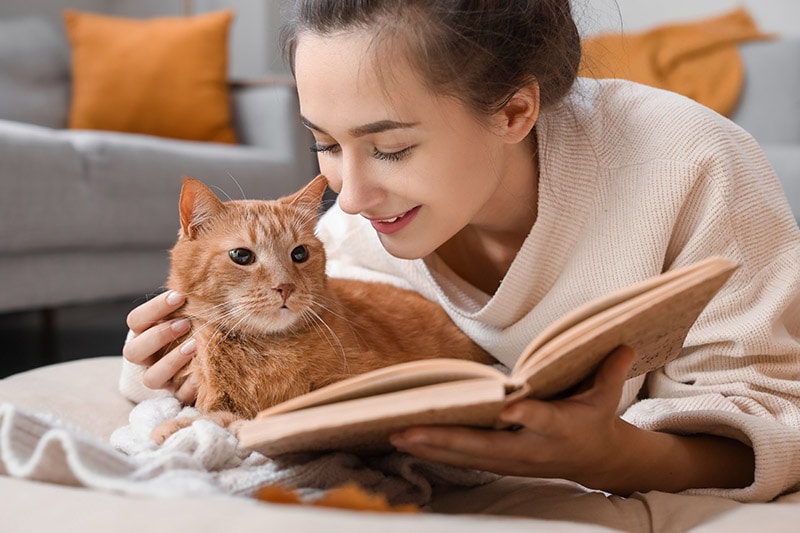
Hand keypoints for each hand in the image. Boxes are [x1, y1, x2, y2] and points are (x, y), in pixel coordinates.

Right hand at [122, 290, 197, 403]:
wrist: (199, 360)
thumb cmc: (191, 328)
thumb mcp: (184, 314)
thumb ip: (185, 304)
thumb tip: (199, 282)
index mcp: (142, 334)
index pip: (135, 321)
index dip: (154, 309)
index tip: (179, 296)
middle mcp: (145, 359)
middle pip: (133, 351)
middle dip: (159, 336)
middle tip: (185, 323)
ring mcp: (159, 379)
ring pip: (151, 378)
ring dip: (171, 362)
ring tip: (194, 346)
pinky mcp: (175, 395)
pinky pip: (179, 395)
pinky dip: (190, 385)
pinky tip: (203, 373)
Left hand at [390, 346, 637, 489]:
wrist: (596, 461)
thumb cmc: (595, 419)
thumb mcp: (606, 397)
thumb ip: (609, 372)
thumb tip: (623, 343)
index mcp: (560, 426)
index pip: (543, 418)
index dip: (527, 414)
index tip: (509, 407)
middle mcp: (532, 447)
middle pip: (487, 445)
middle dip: (447, 439)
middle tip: (409, 429)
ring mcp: (513, 460)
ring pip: (467, 457)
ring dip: (430, 447)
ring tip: (394, 436)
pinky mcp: (501, 464)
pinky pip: (463, 460)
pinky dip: (435, 453)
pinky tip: (406, 443)